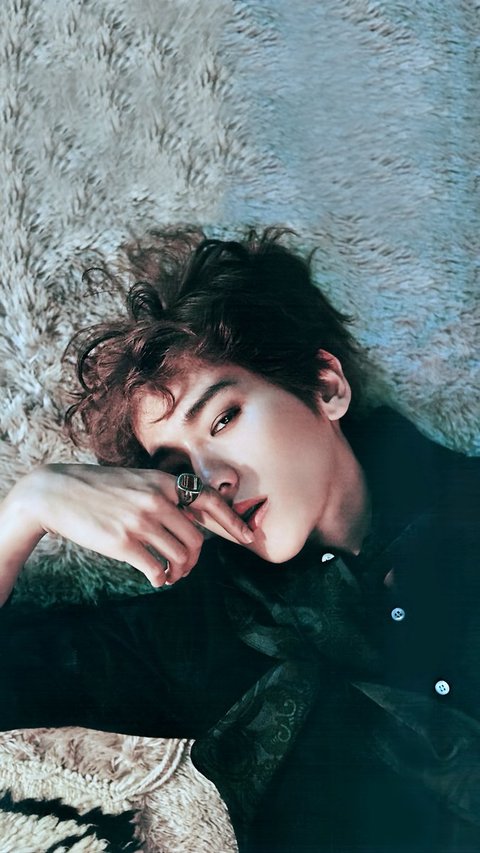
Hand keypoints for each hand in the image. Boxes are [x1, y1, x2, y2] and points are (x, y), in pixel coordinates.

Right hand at [20, 464, 252, 586]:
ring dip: (179, 572)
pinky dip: (160, 579)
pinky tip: (155, 579)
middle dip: (196, 559)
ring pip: (180, 557)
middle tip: (185, 568)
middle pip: (197, 539)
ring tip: (169, 575)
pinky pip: (156, 569)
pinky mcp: (123, 542)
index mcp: (163, 482)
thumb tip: (195, 519)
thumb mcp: (139, 481)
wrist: (57, 492)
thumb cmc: (100, 488)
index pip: (210, 501)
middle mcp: (157, 500)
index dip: (233, 521)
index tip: (248, 537)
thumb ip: (166, 495)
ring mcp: (141, 521)